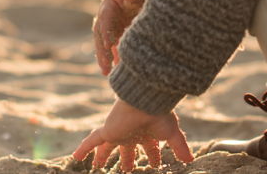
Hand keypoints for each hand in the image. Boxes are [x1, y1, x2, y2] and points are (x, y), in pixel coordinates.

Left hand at [73, 99, 193, 171]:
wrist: (144, 100)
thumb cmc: (159, 114)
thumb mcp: (172, 134)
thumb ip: (179, 147)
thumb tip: (191, 161)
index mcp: (148, 132)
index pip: (149, 149)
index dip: (152, 158)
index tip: (154, 167)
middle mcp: (132, 132)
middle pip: (127, 150)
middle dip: (126, 161)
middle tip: (126, 171)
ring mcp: (118, 132)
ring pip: (107, 148)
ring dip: (103, 157)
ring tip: (98, 167)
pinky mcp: (107, 131)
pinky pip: (91, 141)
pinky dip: (83, 149)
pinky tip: (75, 157)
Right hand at [93, 0, 146, 75]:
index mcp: (108, 6)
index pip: (105, 20)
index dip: (107, 32)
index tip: (110, 45)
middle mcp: (104, 18)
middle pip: (100, 36)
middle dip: (102, 51)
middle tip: (105, 65)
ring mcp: (109, 27)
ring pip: (103, 44)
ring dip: (104, 57)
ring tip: (106, 72)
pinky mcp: (114, 33)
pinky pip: (111, 47)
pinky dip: (112, 57)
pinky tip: (115, 70)